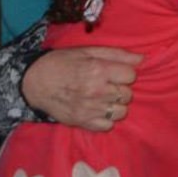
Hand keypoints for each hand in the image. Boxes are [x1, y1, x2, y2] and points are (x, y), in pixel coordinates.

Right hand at [22, 46, 142, 130]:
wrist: (34, 82)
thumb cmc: (63, 62)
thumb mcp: (89, 51)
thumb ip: (118, 54)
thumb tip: (143, 59)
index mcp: (98, 70)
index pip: (131, 75)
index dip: (125, 73)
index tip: (115, 72)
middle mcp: (96, 91)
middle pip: (127, 94)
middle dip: (121, 88)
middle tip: (107, 85)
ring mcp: (89, 109)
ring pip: (121, 111)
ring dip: (116, 104)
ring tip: (104, 98)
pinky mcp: (81, 122)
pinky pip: (107, 126)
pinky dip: (106, 119)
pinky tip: (98, 110)